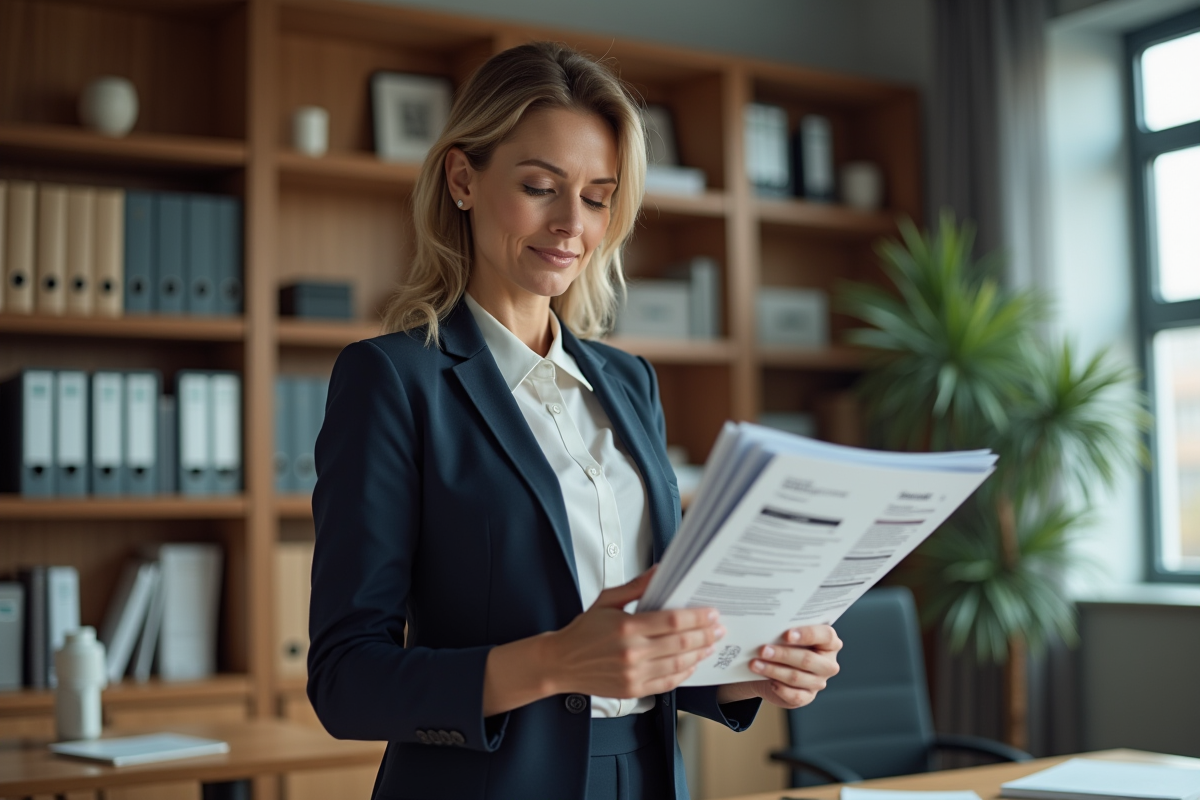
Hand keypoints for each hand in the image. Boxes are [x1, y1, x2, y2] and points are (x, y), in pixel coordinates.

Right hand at [541, 568, 726, 698]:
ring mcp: (634, 675)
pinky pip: (667, 683)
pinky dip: (684, 673)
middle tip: (719, 627)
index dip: (697, 617)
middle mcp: (632, 653)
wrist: (561, 663)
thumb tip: (661, 571)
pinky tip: (693, 663)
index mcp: (626, 627)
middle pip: (681, 643)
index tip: (711, 613)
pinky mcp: (633, 690)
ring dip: (699, 653)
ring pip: (679, 664)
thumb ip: (636, 586)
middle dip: (705, 634)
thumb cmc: (583, 631)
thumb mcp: (606, 600)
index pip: (672, 621)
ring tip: (711, 644)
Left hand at [716, 625, 841, 708]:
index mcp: (829, 642)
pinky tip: (768, 681)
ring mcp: (819, 681)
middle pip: (808, 659)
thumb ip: (787, 629)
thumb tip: (771, 623)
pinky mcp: (807, 696)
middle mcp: (828, 663)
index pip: (826, 636)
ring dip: (773, 670)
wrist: (778, 668)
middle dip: (783, 654)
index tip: (786, 634)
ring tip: (755, 664)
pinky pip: (795, 695)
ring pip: (797, 677)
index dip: (807, 635)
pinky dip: (780, 688)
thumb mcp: (789, 635)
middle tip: (763, 649)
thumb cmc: (786, 645)